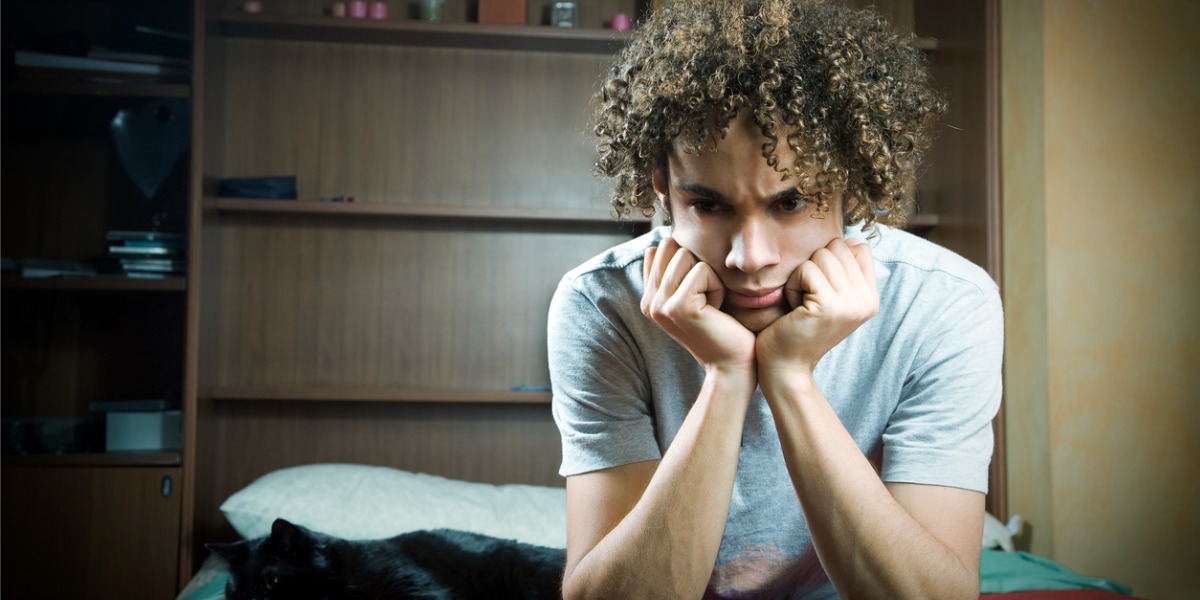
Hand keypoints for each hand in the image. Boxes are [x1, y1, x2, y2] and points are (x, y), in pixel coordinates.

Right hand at [642, 237, 756, 373]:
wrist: (732, 364)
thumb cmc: (722, 327)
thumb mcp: (694, 294)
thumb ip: (675, 270)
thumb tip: (669, 237)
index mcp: (648, 297)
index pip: (660, 248)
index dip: (687, 261)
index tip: (698, 292)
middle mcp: (648, 301)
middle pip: (672, 246)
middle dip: (698, 265)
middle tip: (707, 298)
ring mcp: (659, 304)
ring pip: (686, 255)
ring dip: (708, 276)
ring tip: (711, 304)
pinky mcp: (677, 307)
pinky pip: (702, 270)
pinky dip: (717, 286)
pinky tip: (716, 310)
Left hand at [756, 238, 878, 380]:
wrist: (786, 366)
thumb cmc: (800, 327)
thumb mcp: (831, 298)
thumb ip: (844, 271)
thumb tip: (851, 240)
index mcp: (871, 298)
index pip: (860, 249)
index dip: (833, 259)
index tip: (821, 288)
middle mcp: (867, 301)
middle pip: (838, 247)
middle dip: (814, 266)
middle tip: (808, 297)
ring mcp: (850, 303)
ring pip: (821, 256)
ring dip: (801, 276)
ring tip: (801, 303)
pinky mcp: (828, 305)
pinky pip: (806, 270)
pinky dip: (792, 285)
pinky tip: (794, 308)